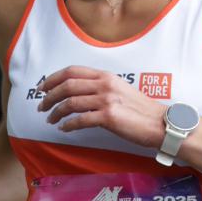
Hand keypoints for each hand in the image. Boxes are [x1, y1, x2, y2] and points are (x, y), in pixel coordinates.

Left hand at [41, 67, 167, 148]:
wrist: (160, 123)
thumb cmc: (141, 110)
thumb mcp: (120, 90)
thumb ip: (101, 88)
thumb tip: (80, 93)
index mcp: (106, 76)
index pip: (72, 71)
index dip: (52, 78)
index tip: (42, 88)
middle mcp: (105, 85)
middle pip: (67, 85)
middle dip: (49, 96)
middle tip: (41, 105)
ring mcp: (107, 100)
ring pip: (70, 102)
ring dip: (56, 112)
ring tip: (50, 119)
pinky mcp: (109, 117)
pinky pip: (80, 120)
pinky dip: (68, 125)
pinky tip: (64, 128)